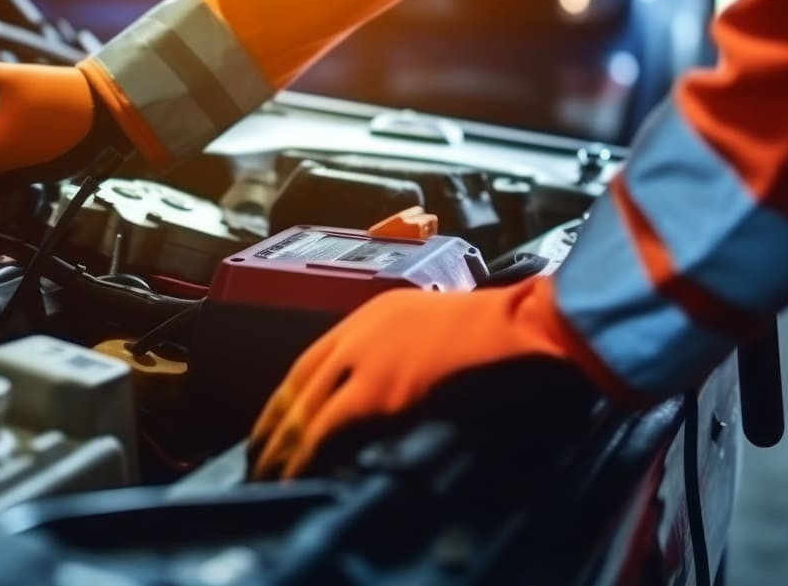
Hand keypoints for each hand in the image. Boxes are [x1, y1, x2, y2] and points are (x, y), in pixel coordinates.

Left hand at [248, 279, 601, 479]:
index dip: (288, 394)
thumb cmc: (509, 332)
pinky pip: (322, 429)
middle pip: (297, 383)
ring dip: (278, 446)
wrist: (531, 326)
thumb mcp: (444, 332)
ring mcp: (366, 358)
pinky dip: (300, 456)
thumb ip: (412, 356)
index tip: (275, 420)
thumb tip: (398, 392)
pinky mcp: (377, 390)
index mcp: (379, 312)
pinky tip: (290, 475)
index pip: (312, 358)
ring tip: (264, 474)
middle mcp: (362, 330)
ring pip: (302, 408)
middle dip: (272, 424)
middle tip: (256, 454)